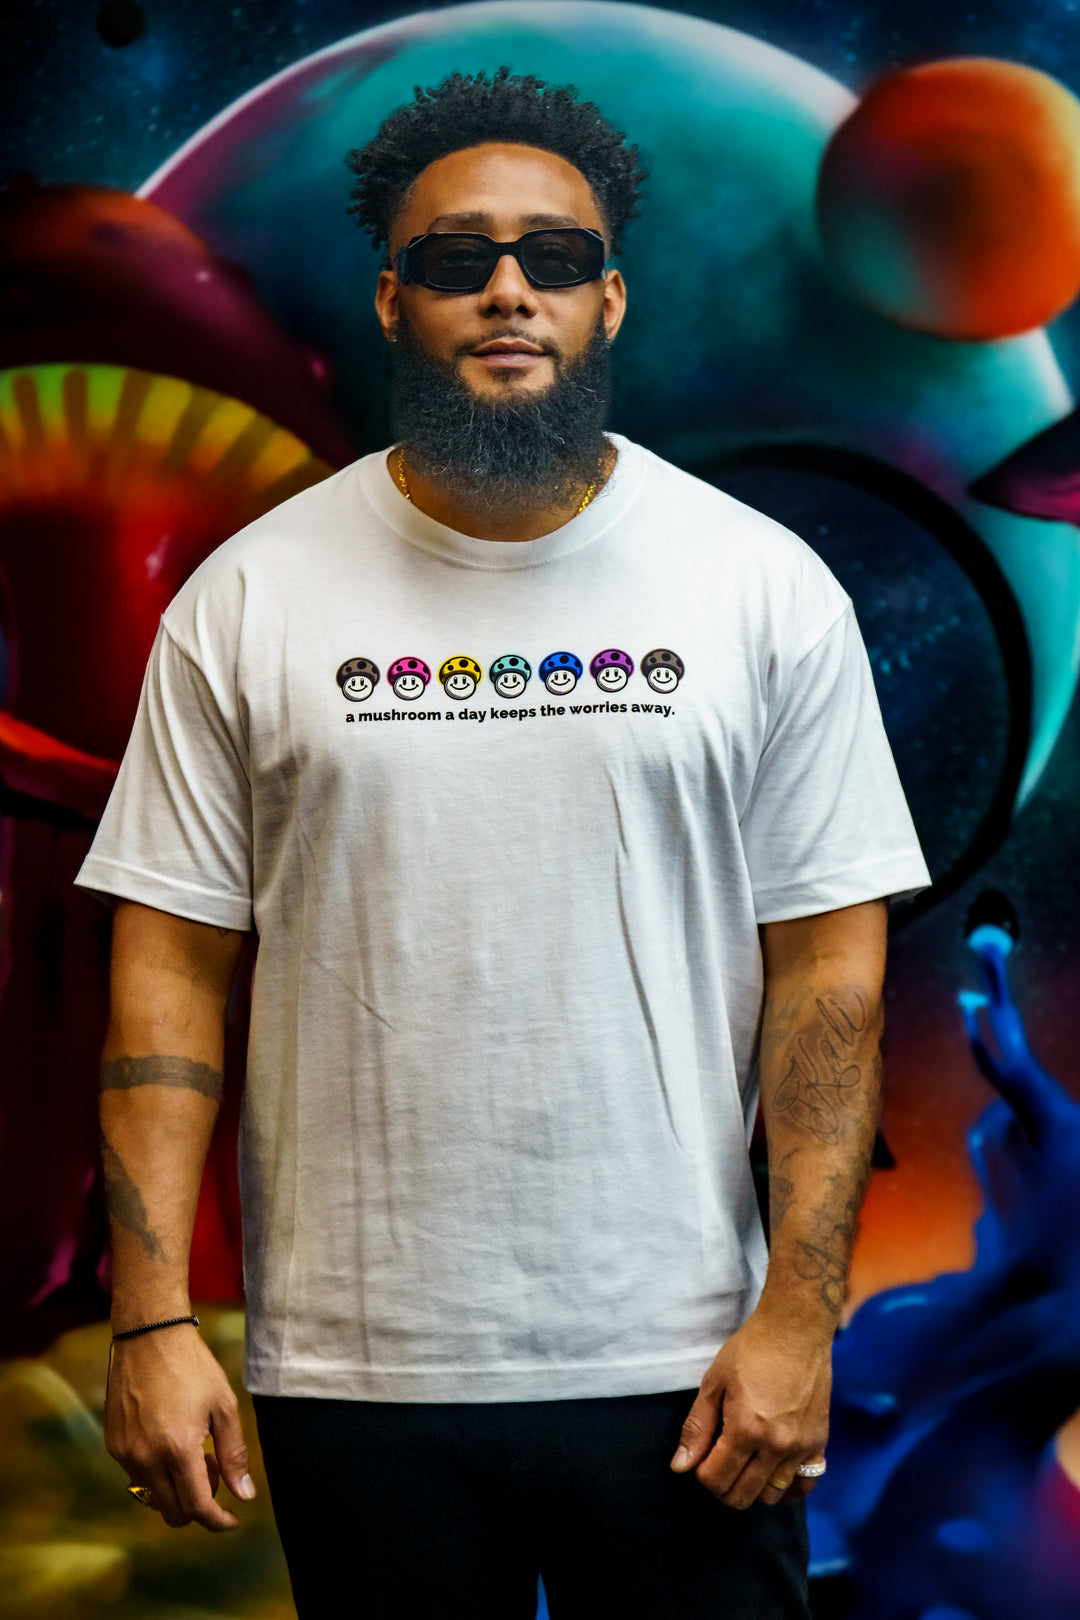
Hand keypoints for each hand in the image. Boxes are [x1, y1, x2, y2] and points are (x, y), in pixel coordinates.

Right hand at [105, 1326, 255, 1531]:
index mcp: (178, 1448)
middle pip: (172, 1512)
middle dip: (197, 1504)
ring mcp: (125, 1453)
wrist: (149, 1336)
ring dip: (175, 1489)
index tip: (230, 1520)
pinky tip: (169, 1442)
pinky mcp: (113, 1444)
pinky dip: (157, 1473)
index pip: (197, 1507)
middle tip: (212, 1470)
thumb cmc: (193, 1367)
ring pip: (152, 1497)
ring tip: (192, 1451)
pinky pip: (137, 1476)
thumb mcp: (223, 1405)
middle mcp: (146, 1457)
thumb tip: (244, 1495)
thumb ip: (233, 1454)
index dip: (216, 1520)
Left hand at [670, 1307, 830, 1508]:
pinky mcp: (819, 1442)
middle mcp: (776, 1445)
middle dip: (722, 1487)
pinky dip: (787, 1489)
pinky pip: (804, 1485)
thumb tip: (680, 1467)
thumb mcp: (714, 1383)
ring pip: (771, 1496)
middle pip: (742, 1496)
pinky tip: (772, 1472)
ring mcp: (801, 1447)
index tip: (702, 1456)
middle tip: (719, 1462)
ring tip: (744, 1463)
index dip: (701, 1473)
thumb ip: (697, 1427)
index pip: (716, 1479)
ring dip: (751, 1488)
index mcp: (746, 1429)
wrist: (795, 1330)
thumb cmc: (750, 1350)